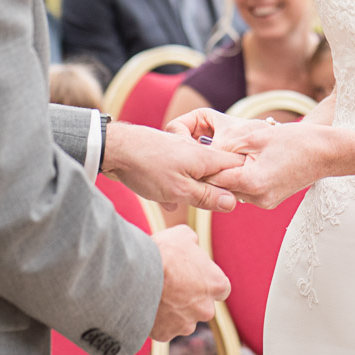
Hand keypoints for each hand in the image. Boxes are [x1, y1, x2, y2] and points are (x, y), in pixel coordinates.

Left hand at [102, 122, 244, 211]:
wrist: (114, 150)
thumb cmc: (147, 168)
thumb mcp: (180, 190)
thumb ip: (207, 196)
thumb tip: (232, 203)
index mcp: (205, 157)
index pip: (236, 165)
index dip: (240, 182)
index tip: (237, 199)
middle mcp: (196, 151)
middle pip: (217, 171)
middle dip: (215, 189)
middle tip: (208, 205)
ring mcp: (180, 152)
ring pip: (197, 174)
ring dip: (193, 190)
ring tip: (183, 202)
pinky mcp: (165, 157)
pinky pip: (179, 175)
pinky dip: (175, 188)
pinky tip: (166, 201)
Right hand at [150, 225, 229, 341]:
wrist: (136, 274)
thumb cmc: (164, 252)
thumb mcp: (184, 235)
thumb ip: (193, 244)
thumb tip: (192, 246)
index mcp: (216, 284)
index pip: (221, 288)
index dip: (207, 282)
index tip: (195, 277)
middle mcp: (205, 309)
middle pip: (202, 307)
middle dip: (190, 299)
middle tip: (172, 285)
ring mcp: (185, 324)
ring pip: (183, 320)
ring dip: (173, 311)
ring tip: (156, 295)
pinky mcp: (165, 334)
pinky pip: (162, 328)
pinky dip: (156, 320)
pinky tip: (146, 306)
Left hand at [168, 109, 328, 209]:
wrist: (326, 153)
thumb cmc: (294, 140)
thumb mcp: (255, 137)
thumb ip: (228, 148)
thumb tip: (205, 154)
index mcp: (252, 183)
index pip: (214, 179)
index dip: (202, 167)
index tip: (192, 155)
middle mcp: (257, 199)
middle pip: (222, 187)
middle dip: (214, 171)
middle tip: (205, 153)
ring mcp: (265, 202)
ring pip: (233, 189)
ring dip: (229, 174)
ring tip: (231, 155)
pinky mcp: (270, 200)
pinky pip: (246, 190)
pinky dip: (243, 177)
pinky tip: (248, 161)